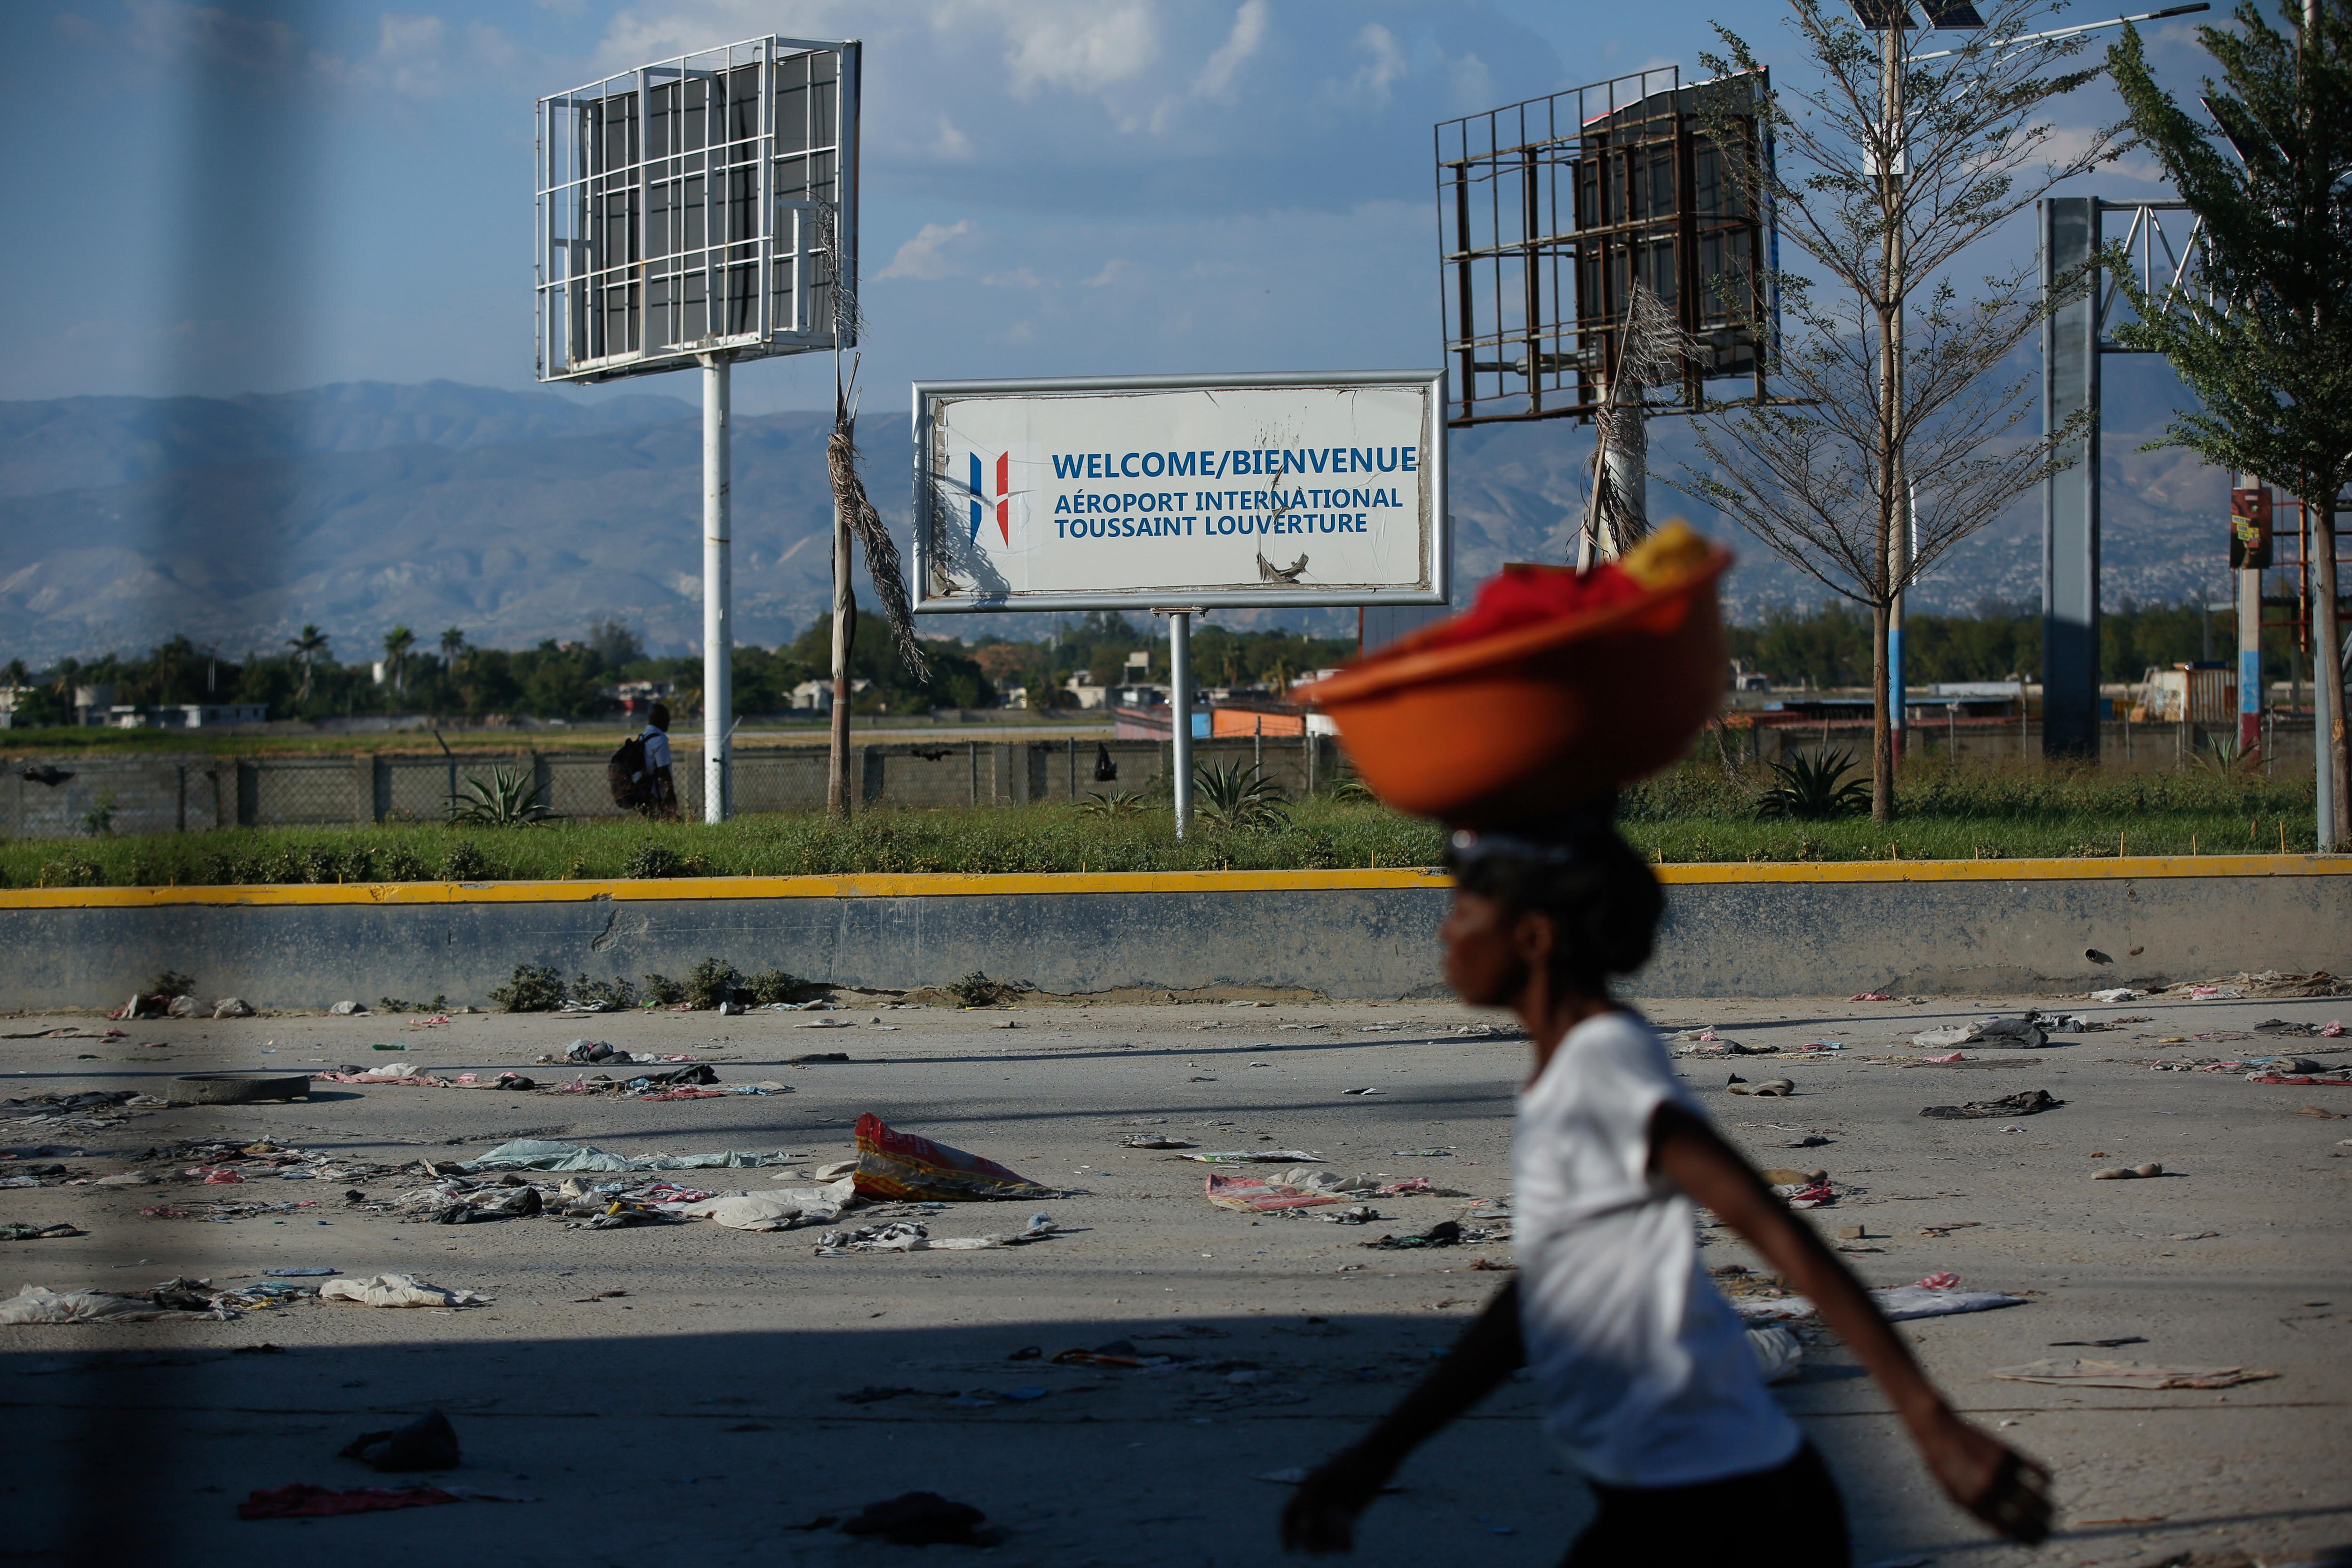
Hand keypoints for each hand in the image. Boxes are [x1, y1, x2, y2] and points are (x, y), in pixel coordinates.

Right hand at [1279, 1447, 1391, 1554]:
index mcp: (1309, 1488)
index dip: (1286, 1532)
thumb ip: (1314, 1502)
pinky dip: (1343, 1540)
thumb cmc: (1354, 1465)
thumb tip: (1304, 1526)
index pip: (1290, 1513)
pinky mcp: (1352, 1509)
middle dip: (1309, 1541)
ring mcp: (1336, 1504)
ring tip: (1337, 1546)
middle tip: (1318, 1550)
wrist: (1378, 1455)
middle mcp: (1320, 1498)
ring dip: (1327, 1542)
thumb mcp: (1330, 1483)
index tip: (1290, 1550)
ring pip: (1324, 1531)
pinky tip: (1349, 1546)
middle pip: (1307, 1527)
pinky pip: (1342, 1530)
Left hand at [1915, 1407, 2053, 1543]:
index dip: (2028, 1538)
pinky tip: (2045, 1483)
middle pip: (2028, 1517)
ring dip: (2048, 1508)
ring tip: (2049, 1510)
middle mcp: (1990, 1489)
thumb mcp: (1956, 1497)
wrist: (1939, 1432)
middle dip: (2042, 1528)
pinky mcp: (2008, 1453)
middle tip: (2048, 1529)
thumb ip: (1981, 1516)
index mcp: (1975, 1504)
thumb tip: (2009, 1534)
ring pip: (2038, 1497)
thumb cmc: (1946, 1468)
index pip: (2012, 1530)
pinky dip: (2045, 1479)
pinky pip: (2038, 1472)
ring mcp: (2001, 1470)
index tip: (2035, 1541)